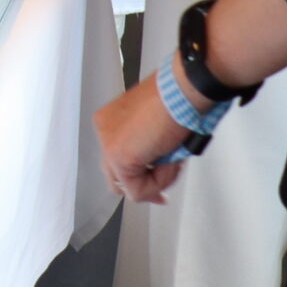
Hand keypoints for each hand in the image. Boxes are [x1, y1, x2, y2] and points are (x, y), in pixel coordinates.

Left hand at [95, 74, 191, 203]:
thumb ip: (149, 146)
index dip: (139, 174)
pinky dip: (160, 182)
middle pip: (116, 176)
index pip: (116, 158)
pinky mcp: (118, 157)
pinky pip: (138, 189)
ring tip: (174, 158)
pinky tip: (170, 160)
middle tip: (160, 195)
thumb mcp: (157, 127)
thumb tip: (157, 166)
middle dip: (142, 187)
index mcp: (111, 119)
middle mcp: (104, 131)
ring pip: (129, 186)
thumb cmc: (177, 100)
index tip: (153, 183)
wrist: (181, 91)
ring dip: (157, 180)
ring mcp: (108, 144)